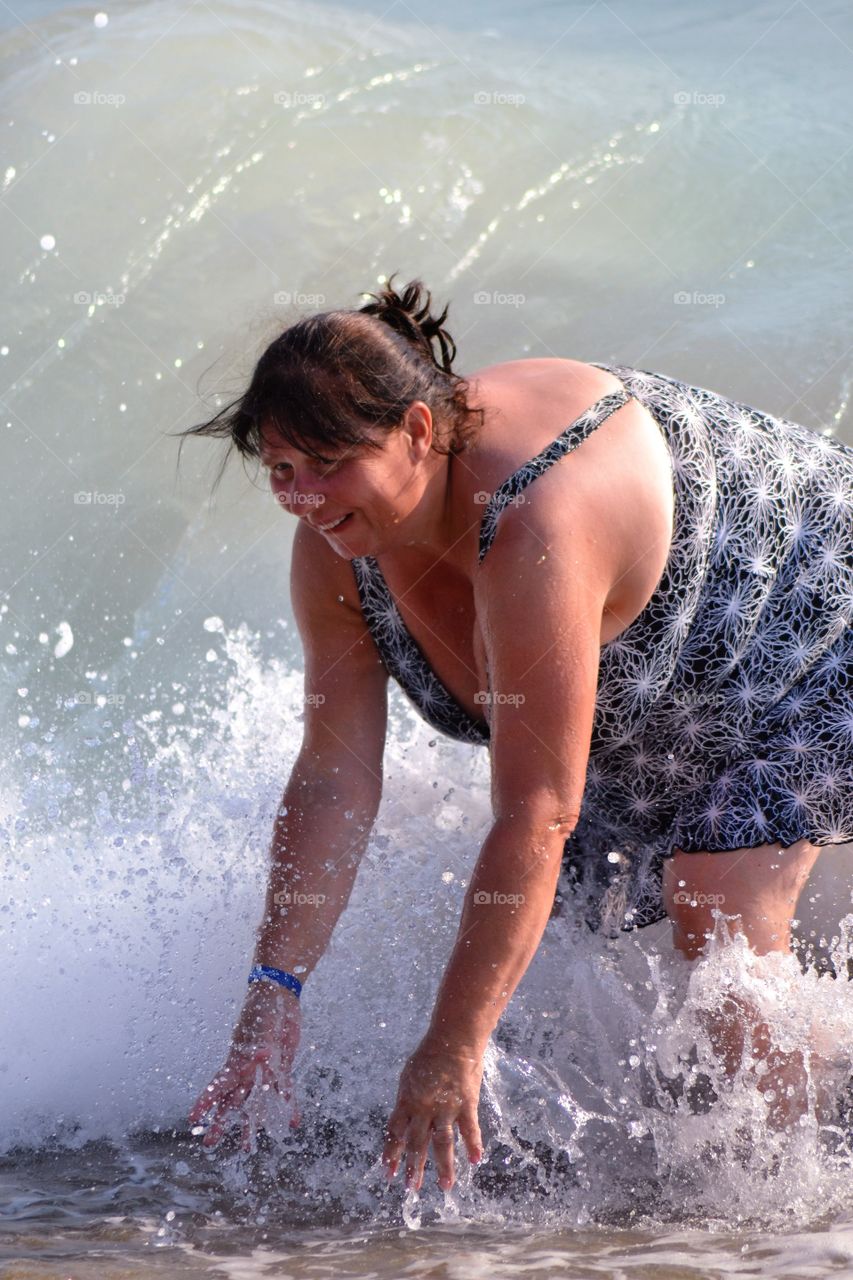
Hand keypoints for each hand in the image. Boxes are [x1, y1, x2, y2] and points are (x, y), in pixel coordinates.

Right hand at [187, 981, 300, 1150]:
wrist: (279, 997)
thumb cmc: (262, 1008)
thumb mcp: (258, 1026)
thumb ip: (260, 1043)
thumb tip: (261, 1056)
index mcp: (236, 1061)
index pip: (217, 1086)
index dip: (204, 1102)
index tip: (191, 1118)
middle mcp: (248, 1070)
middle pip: (232, 1101)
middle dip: (221, 1122)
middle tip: (211, 1143)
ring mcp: (264, 1071)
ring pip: (257, 1103)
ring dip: (253, 1124)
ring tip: (247, 1147)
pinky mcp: (282, 1067)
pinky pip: (285, 1091)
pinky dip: (289, 1106)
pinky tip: (292, 1121)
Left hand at [382, 1040, 483, 1191]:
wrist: (453, 1039)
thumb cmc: (429, 1055)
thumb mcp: (409, 1077)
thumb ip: (407, 1101)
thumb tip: (402, 1121)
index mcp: (407, 1100)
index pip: (395, 1133)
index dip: (391, 1153)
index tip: (388, 1172)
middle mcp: (424, 1108)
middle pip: (417, 1143)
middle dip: (413, 1167)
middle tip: (411, 1188)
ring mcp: (446, 1107)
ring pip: (443, 1143)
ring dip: (444, 1166)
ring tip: (446, 1185)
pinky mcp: (466, 1104)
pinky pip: (470, 1128)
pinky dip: (473, 1144)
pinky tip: (476, 1160)